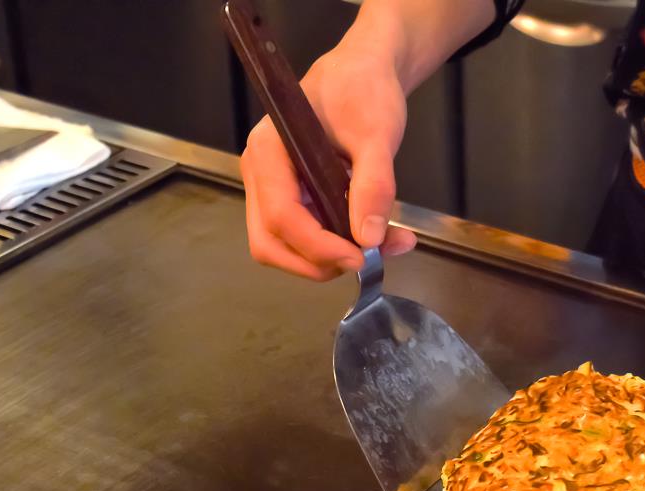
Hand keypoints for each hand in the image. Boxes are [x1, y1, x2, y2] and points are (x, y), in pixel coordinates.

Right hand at [239, 45, 415, 280]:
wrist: (364, 73)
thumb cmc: (363, 90)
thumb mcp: (377, 134)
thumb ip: (373, 185)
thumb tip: (368, 237)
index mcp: (268, 151)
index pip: (281, 215)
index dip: (318, 246)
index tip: (360, 257)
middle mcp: (261, 173)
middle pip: (271, 242)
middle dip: (317, 262)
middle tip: (366, 260)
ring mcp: (274, 188)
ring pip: (286, 246)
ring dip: (330, 259)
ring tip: (383, 246)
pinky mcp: (294, 198)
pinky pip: (306, 235)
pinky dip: (338, 246)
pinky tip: (376, 237)